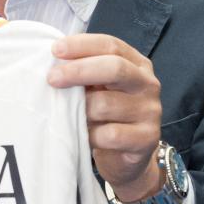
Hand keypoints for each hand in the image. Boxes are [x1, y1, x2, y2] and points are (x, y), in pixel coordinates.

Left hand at [48, 34, 168, 203]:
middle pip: (115, 68)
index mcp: (137, 64)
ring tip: (70, 116)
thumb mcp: (99, 89)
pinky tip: (84, 135)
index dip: (82, 45)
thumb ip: (85, 73)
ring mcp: (150, 111)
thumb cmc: (107, 117)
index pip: (111, 45)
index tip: (55, 50)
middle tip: (52, 78)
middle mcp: (147, 84)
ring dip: (80, 111)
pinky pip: (109, 134)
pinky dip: (90, 135)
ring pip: (106, 104)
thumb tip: (54, 62)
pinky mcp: (147, 138)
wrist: (128, 158)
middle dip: (79, 71)